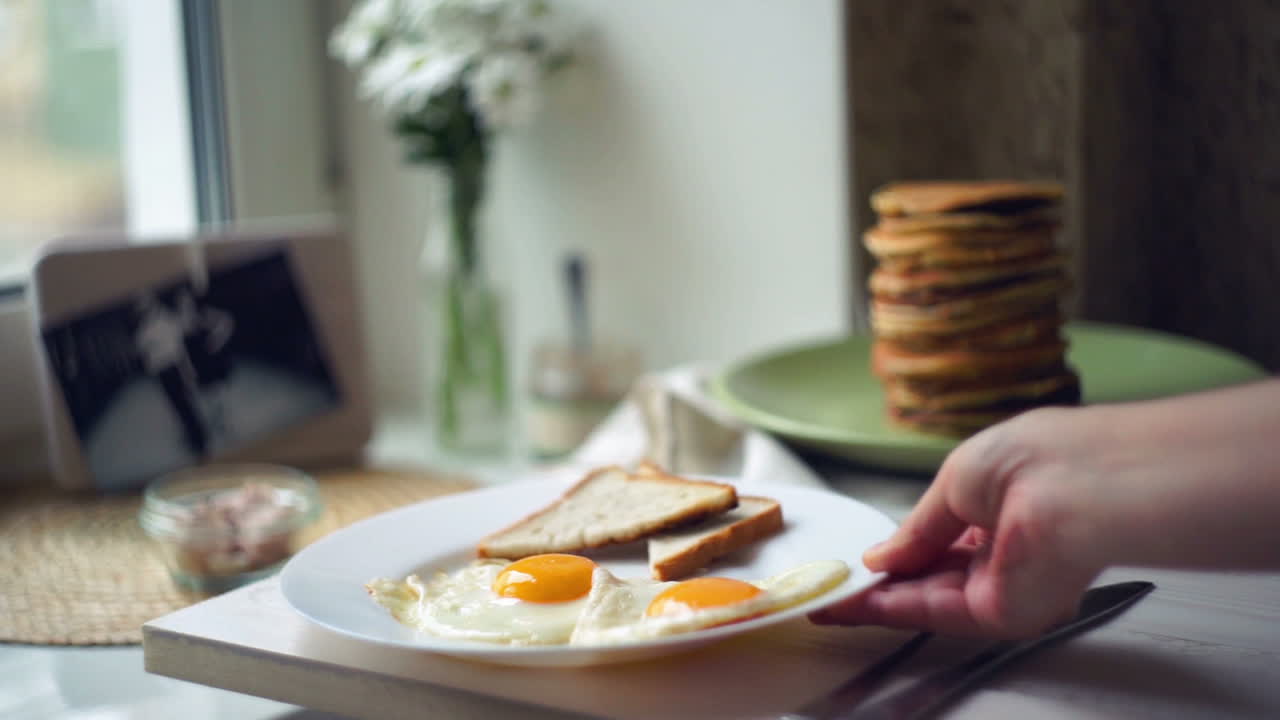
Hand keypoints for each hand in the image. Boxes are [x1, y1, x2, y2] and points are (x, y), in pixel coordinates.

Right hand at [813, 407, 1105, 637]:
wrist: (1071, 481)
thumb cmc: (1032, 458)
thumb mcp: (953, 482)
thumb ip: (917, 530)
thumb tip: (883, 555)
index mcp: (1000, 510)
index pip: (942, 542)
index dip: (900, 552)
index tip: (863, 561)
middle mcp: (1007, 553)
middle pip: (932, 578)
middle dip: (882, 584)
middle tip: (837, 588)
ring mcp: (1006, 585)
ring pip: (930, 600)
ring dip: (880, 601)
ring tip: (835, 597)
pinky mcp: (1003, 612)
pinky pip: (939, 613)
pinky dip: (896, 609)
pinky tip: (860, 602)